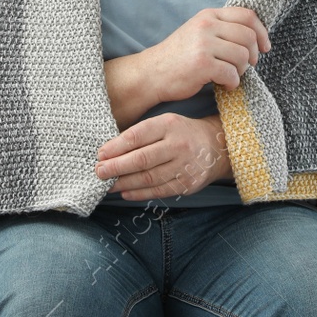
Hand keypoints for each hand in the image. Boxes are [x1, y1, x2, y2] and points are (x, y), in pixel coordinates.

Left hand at [95, 113, 228, 199]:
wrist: (217, 147)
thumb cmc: (182, 133)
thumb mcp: (165, 124)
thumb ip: (141, 134)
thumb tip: (110, 151)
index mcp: (169, 125)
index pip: (138, 135)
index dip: (117, 146)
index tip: (100, 154)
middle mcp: (178, 145)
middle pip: (142, 159)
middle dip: (117, 167)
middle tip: (99, 172)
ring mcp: (184, 166)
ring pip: (149, 177)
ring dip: (125, 183)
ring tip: (108, 184)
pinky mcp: (187, 184)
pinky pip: (159, 191)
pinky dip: (140, 193)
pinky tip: (126, 192)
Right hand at [143, 7, 270, 101]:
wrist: (151, 74)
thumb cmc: (179, 57)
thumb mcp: (199, 32)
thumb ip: (222, 29)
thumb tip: (256, 37)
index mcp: (208, 15)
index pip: (247, 15)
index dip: (262, 32)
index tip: (264, 47)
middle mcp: (206, 25)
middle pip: (248, 37)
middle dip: (252, 55)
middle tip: (245, 67)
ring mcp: (204, 43)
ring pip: (242, 56)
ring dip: (241, 71)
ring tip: (230, 76)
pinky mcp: (202, 64)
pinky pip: (232, 74)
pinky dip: (232, 83)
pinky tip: (223, 85)